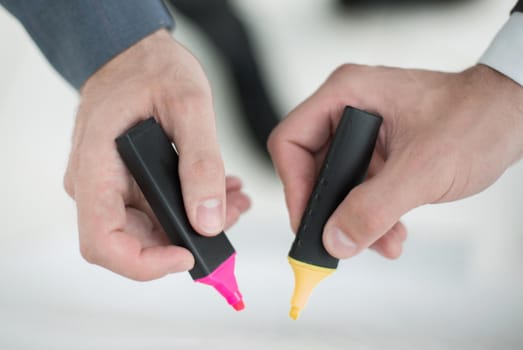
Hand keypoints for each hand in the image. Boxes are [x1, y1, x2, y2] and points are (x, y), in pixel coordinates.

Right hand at [64, 30, 249, 280]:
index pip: (102, 242)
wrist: (135, 53)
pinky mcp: (128, 184)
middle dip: (185, 239)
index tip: (187, 255)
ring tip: (234, 198)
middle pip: (133, 242)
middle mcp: (96, 184)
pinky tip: (220, 188)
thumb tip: (208, 221)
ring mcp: (111, 186)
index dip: (144, 262)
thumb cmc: (152, 67)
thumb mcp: (189, 106)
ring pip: (152, 229)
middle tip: (230, 215)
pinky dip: (191, 206)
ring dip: (195, 222)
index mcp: (96, 166)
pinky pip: (157, 210)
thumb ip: (200, 163)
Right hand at [268, 64, 522, 259]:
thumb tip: (335, 239)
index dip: (294, 186)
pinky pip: (359, 189)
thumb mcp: (422, 169)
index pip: (291, 142)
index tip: (308, 222)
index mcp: (346, 95)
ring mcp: (363, 132)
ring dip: (354, 219)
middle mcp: (348, 110)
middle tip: (338, 241)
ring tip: (380, 242)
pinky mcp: (378, 151)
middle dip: (329, 211)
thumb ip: (374, 208)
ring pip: (337, 185)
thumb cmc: (477, 118)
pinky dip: (371, 215)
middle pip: (311, 168)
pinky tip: (392, 233)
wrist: (513, 116)